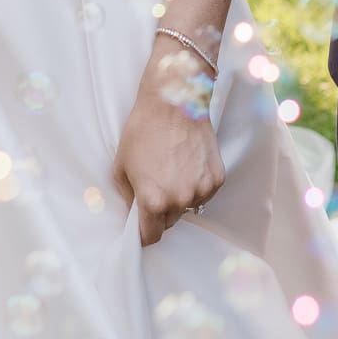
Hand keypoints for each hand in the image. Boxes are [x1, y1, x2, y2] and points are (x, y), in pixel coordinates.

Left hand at [112, 45, 225, 244]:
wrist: (175, 101)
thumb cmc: (143, 130)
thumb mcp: (121, 165)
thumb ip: (128, 196)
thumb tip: (134, 212)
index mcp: (153, 200)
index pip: (150, 236)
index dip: (143, 233)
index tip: (142, 228)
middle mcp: (179, 200)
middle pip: (170, 222)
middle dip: (161, 212)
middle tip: (156, 186)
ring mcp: (201, 190)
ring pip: (188, 208)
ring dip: (180, 198)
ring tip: (173, 170)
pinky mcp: (216, 179)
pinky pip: (204, 193)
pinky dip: (197, 185)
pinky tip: (188, 164)